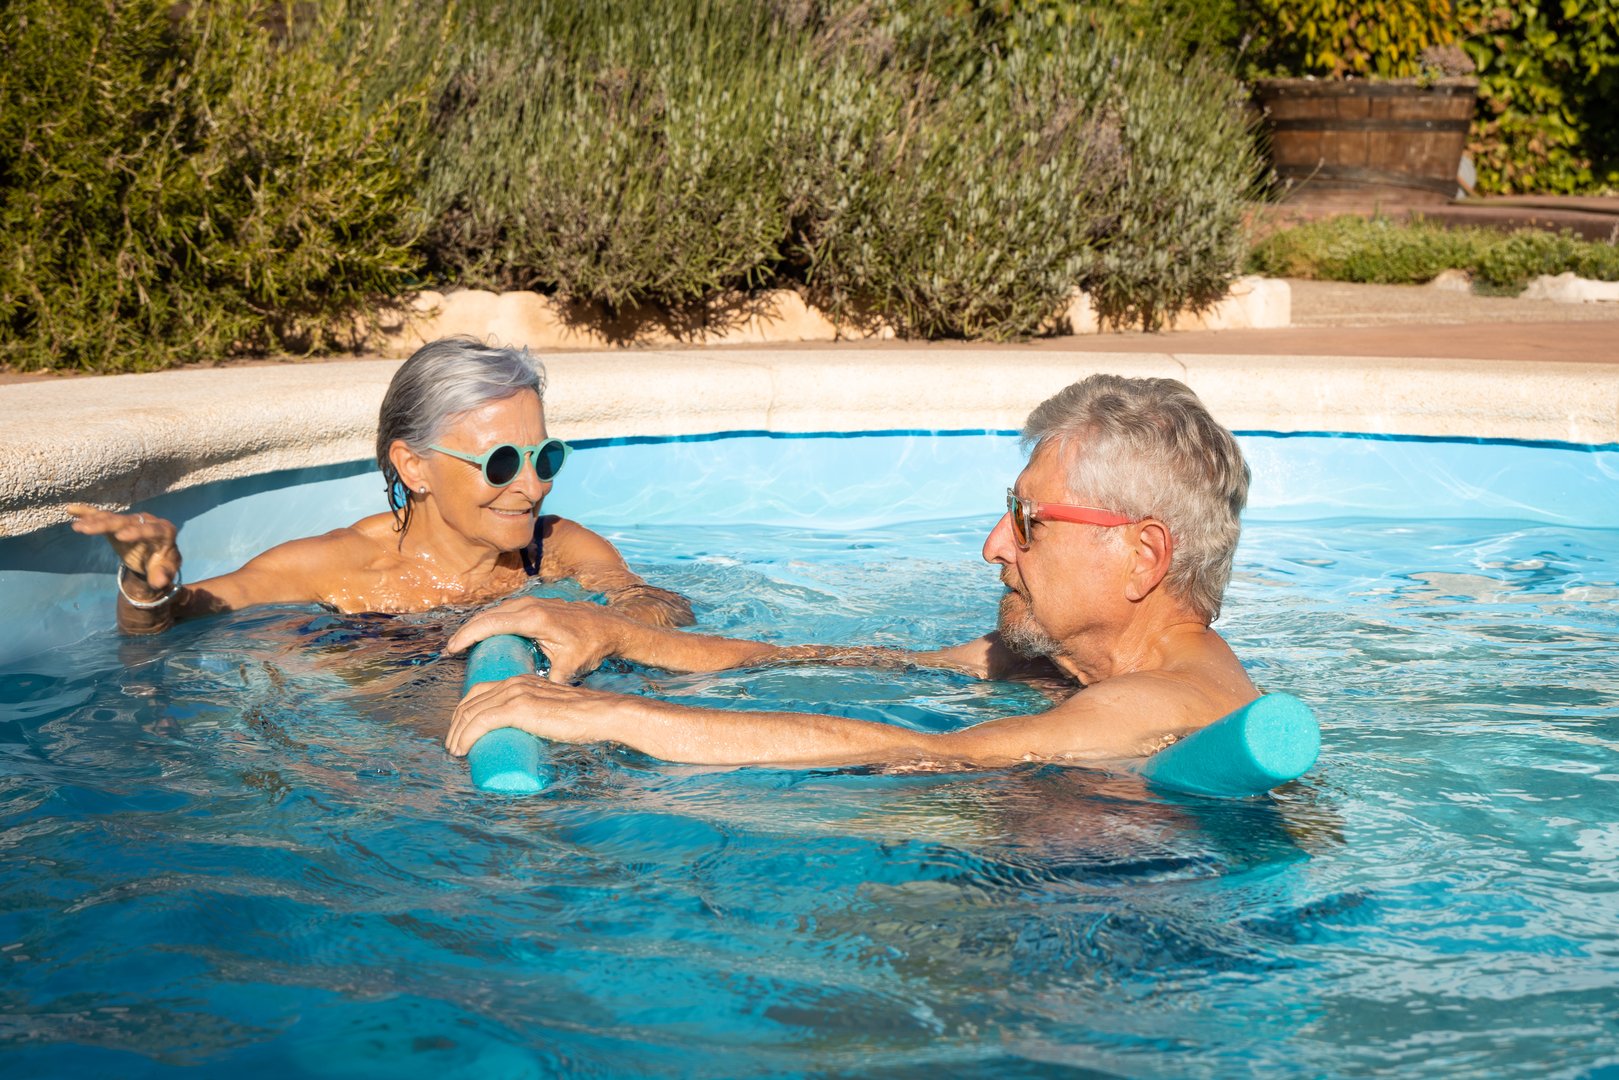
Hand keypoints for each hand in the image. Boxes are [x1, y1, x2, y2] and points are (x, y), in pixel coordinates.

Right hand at [65, 503, 181, 588]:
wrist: (157, 556)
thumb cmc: (163, 562)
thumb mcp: (166, 570)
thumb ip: (163, 574)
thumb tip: (159, 582)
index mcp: (164, 531)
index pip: (150, 530)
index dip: (136, 532)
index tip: (120, 537)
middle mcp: (147, 521)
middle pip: (125, 522)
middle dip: (106, 525)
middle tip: (88, 529)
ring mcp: (131, 520)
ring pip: (111, 519)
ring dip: (93, 521)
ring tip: (78, 527)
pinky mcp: (118, 523)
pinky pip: (102, 516)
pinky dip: (87, 513)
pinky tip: (71, 510)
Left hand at [445, 673, 621, 755]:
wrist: (600, 714)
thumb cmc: (583, 718)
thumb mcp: (553, 712)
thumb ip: (541, 718)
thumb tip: (533, 738)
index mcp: (520, 681)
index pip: (480, 691)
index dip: (464, 711)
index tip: (460, 731)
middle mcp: (514, 682)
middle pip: (470, 701)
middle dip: (456, 724)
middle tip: (454, 745)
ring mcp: (515, 694)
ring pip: (471, 712)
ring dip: (457, 734)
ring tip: (456, 752)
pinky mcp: (518, 708)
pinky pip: (480, 722)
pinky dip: (466, 736)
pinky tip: (461, 749)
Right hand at [446, 596, 630, 682]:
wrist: (612, 626)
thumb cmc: (592, 646)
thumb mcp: (570, 667)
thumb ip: (551, 684)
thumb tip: (533, 707)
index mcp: (533, 619)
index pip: (490, 624)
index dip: (468, 635)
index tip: (452, 649)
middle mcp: (529, 606)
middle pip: (488, 616)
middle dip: (467, 631)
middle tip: (451, 650)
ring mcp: (533, 602)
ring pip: (496, 612)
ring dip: (479, 625)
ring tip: (463, 645)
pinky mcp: (537, 605)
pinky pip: (507, 611)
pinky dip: (492, 621)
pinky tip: (485, 635)